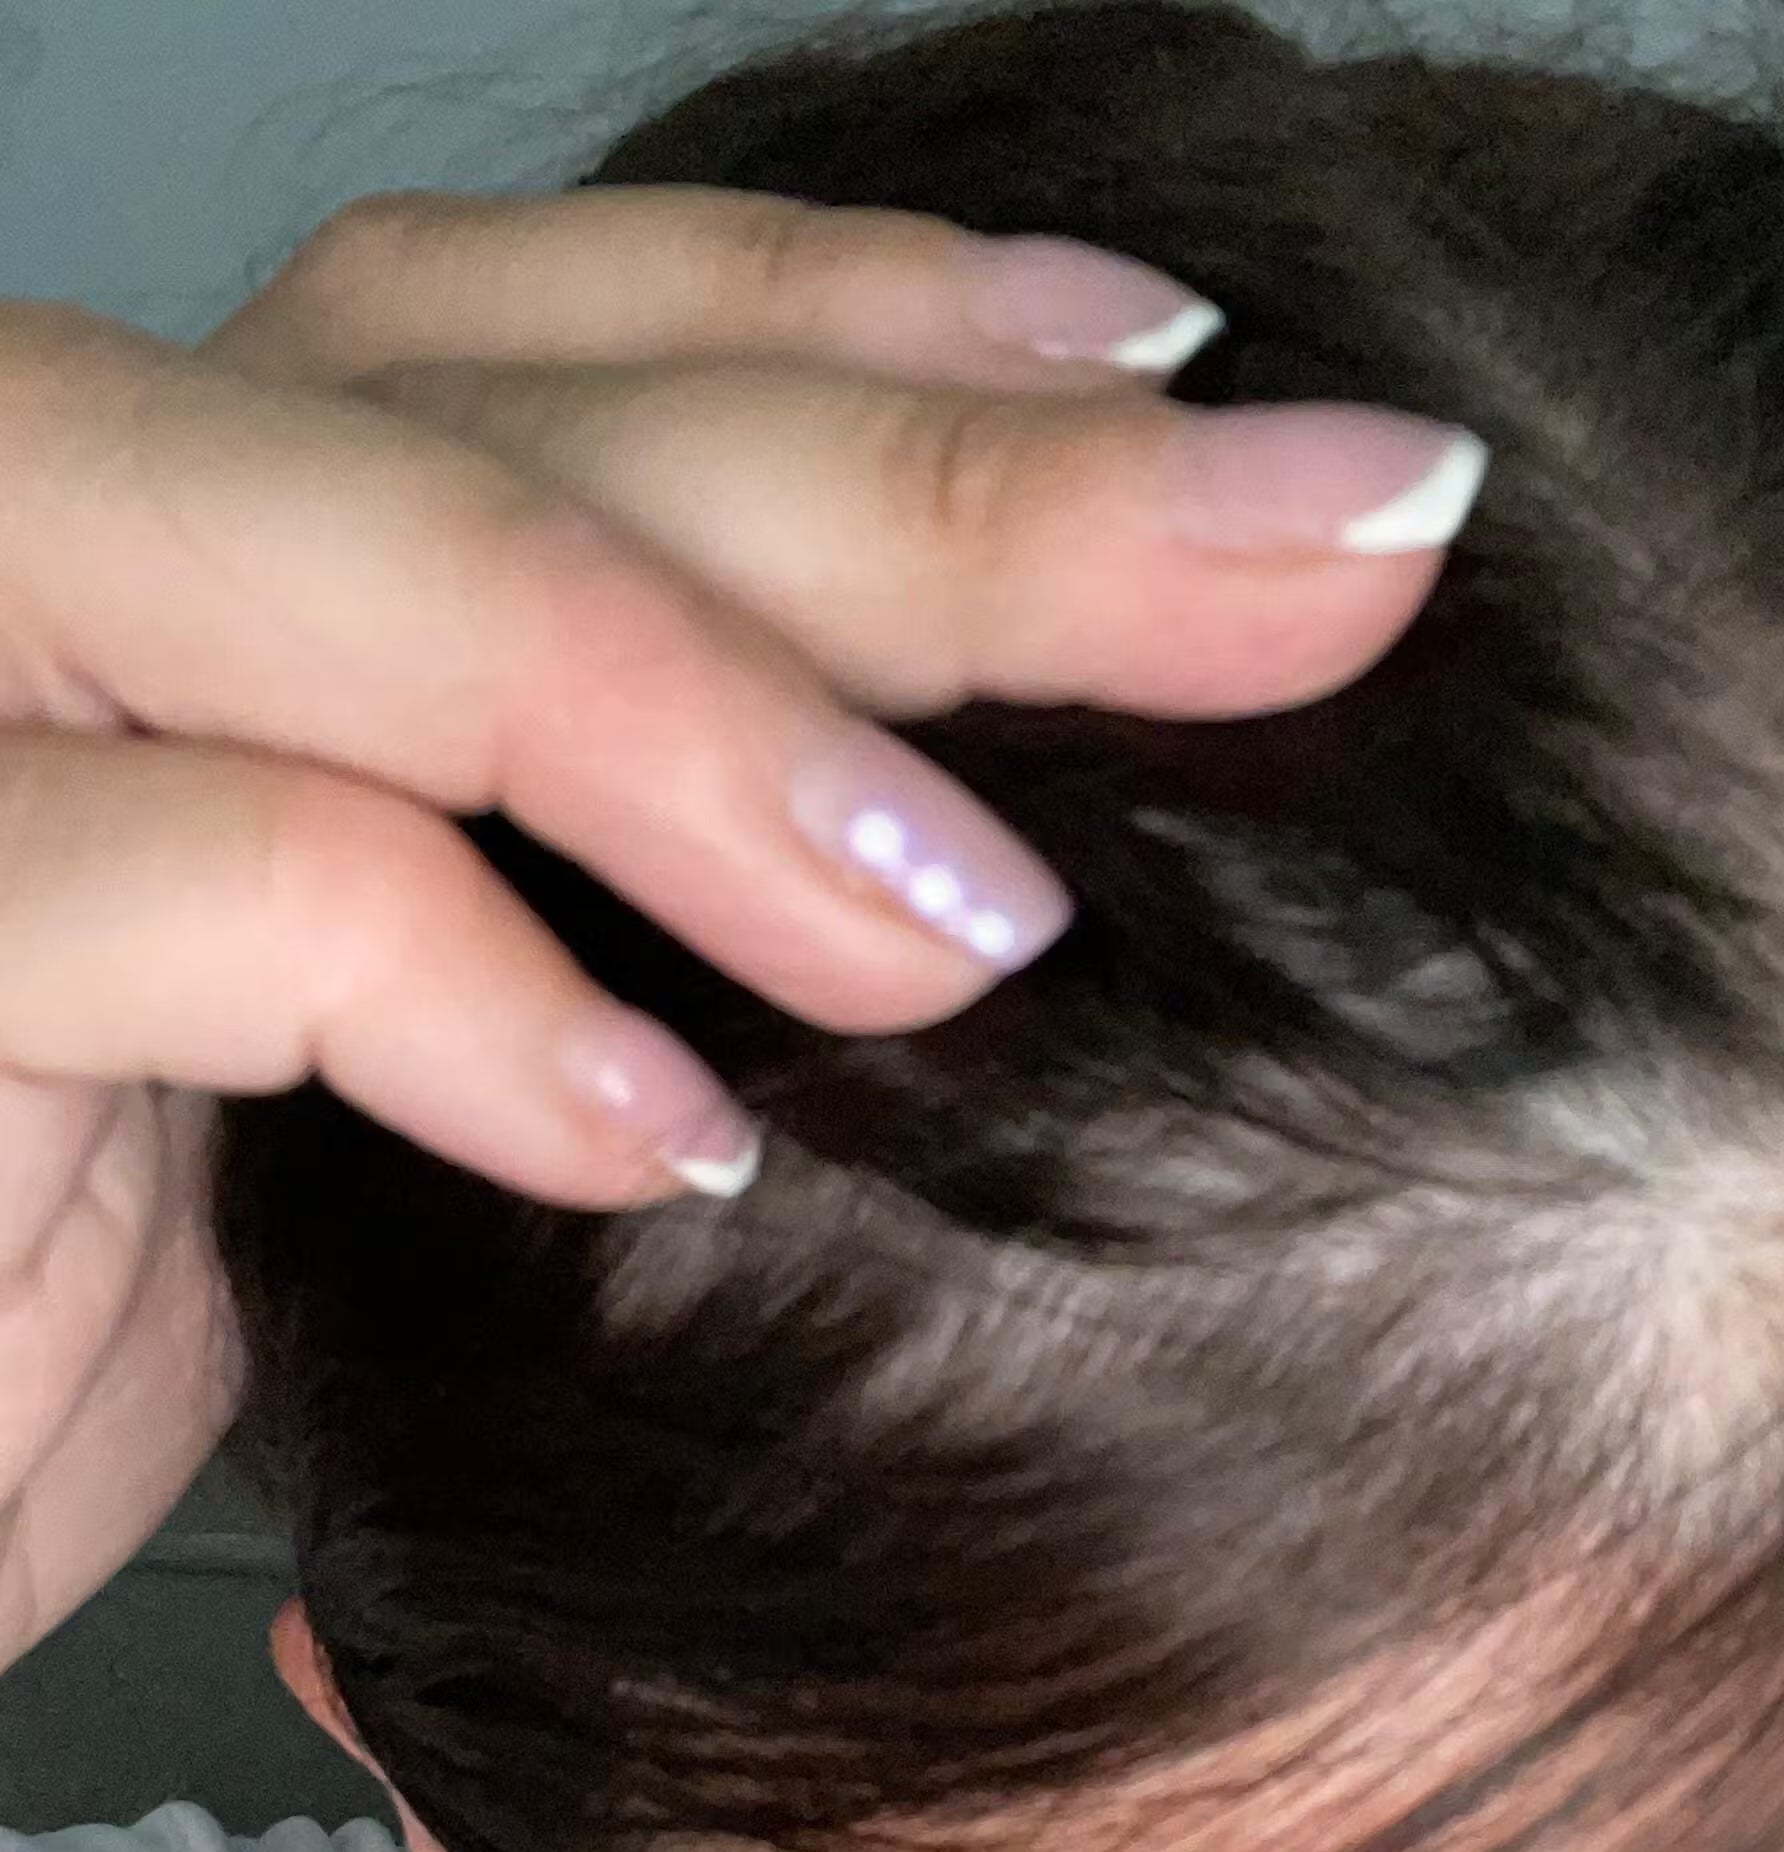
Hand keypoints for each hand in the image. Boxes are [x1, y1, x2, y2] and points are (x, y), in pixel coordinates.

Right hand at [0, 185, 1471, 1669]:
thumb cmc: (56, 1281)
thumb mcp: (354, 1056)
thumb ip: (567, 890)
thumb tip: (984, 875)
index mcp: (202, 537)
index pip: (559, 332)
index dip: (885, 321)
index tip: (1206, 388)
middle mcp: (66, 533)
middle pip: (542, 411)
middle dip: (961, 479)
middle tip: (1338, 545)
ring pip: (364, 560)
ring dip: (719, 707)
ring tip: (996, 913)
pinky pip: (200, 892)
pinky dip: (462, 992)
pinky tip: (674, 1140)